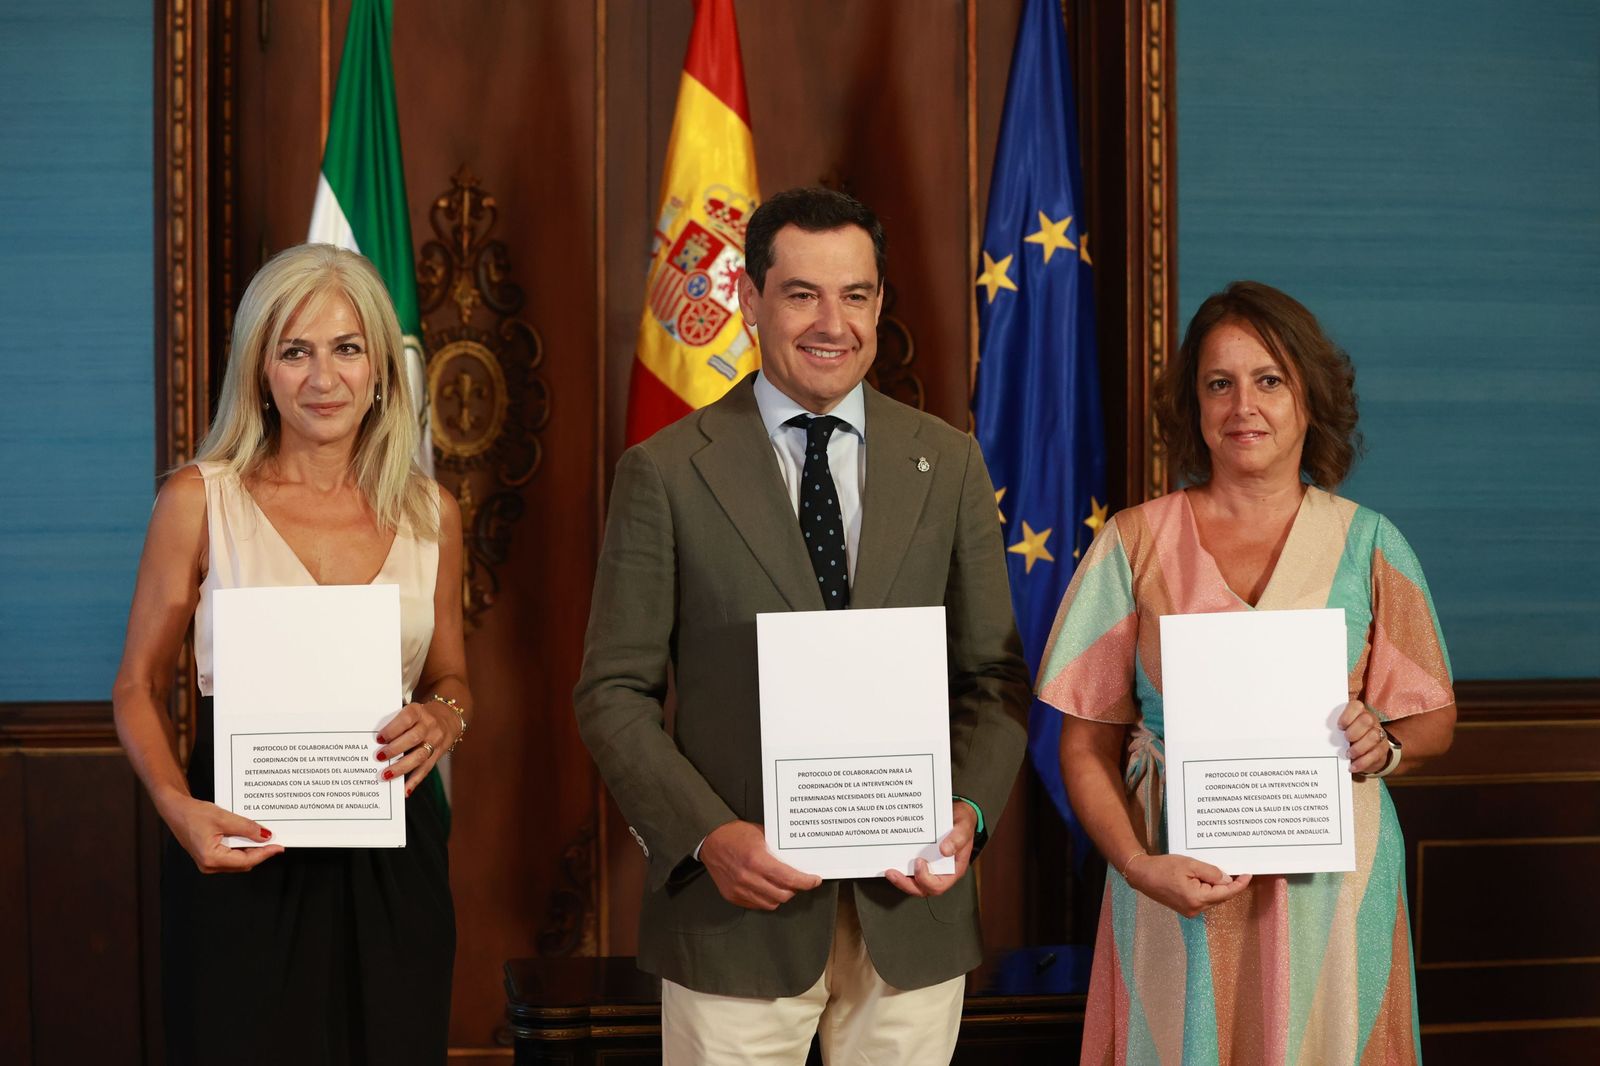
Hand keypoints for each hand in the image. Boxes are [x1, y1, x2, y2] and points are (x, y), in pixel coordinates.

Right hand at [164, 794, 283, 874]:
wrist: (176, 810)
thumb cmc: (192, 814)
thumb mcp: (224, 818)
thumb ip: (246, 828)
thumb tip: (265, 836)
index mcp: (211, 858)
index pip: (246, 860)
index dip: (265, 853)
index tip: (278, 846)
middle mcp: (209, 865)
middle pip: (243, 863)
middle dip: (259, 852)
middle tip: (274, 839)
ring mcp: (208, 863)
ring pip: (238, 860)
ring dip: (251, 849)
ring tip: (261, 835)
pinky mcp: (209, 857)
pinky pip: (231, 856)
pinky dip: (242, 847)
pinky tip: (248, 836)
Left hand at [375, 699, 455, 794]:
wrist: (449, 717)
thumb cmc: (421, 716)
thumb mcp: (411, 711)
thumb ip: (396, 723)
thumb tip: (375, 742)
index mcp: (419, 712)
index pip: (406, 719)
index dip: (392, 729)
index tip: (379, 739)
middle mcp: (429, 726)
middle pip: (414, 738)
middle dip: (395, 749)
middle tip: (379, 757)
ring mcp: (435, 741)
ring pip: (420, 756)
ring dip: (402, 767)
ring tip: (386, 775)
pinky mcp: (438, 755)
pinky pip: (426, 769)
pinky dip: (414, 781)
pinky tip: (404, 790)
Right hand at [699, 820, 821, 909]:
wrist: (710, 840)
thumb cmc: (736, 834)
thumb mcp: (761, 834)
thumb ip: (777, 849)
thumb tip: (797, 859)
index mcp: (757, 860)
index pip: (788, 879)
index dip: (805, 882)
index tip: (814, 881)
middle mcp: (748, 877)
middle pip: (782, 895)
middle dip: (795, 890)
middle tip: (799, 882)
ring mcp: (739, 889)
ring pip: (770, 903)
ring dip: (780, 896)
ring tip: (783, 886)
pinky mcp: (732, 896)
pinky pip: (755, 904)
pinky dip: (765, 899)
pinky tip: (767, 889)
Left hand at [884, 801, 975, 897]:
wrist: (958, 813)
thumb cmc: (963, 823)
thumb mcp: (964, 827)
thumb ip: (958, 838)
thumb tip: (944, 850)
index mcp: (953, 870)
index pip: (938, 885)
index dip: (926, 879)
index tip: (919, 862)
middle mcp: (940, 871)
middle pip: (923, 889)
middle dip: (906, 884)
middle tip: (893, 873)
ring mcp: (930, 867)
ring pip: (914, 882)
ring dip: (901, 879)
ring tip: (889, 871)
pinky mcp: (921, 859)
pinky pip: (910, 870)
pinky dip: (901, 867)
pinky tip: (892, 860)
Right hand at [1124, 853, 1251, 917]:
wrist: (1141, 875)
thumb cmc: (1163, 867)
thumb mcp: (1189, 864)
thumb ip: (1211, 872)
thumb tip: (1227, 880)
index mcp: (1197, 898)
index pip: (1225, 893)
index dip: (1239, 884)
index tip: (1248, 875)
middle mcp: (1195, 909)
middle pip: (1220, 897)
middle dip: (1226, 883)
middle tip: (1232, 868)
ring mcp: (1190, 910)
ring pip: (1211, 898)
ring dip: (1215, 886)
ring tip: (1210, 871)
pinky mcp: (1185, 908)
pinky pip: (1203, 899)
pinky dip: (1207, 889)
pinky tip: (1203, 878)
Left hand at [1338, 700, 1389, 774]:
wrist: (1367, 752)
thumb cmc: (1350, 738)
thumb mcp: (1342, 731)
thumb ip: (1334, 728)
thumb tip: (1313, 731)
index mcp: (1359, 713)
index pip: (1356, 706)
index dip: (1348, 715)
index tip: (1339, 726)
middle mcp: (1371, 721)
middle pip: (1367, 720)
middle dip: (1354, 731)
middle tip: (1346, 739)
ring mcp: (1379, 734)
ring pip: (1373, 737)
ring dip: (1359, 748)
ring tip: (1348, 754)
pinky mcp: (1382, 749)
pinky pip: (1375, 754)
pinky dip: (1363, 762)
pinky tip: (1353, 766)